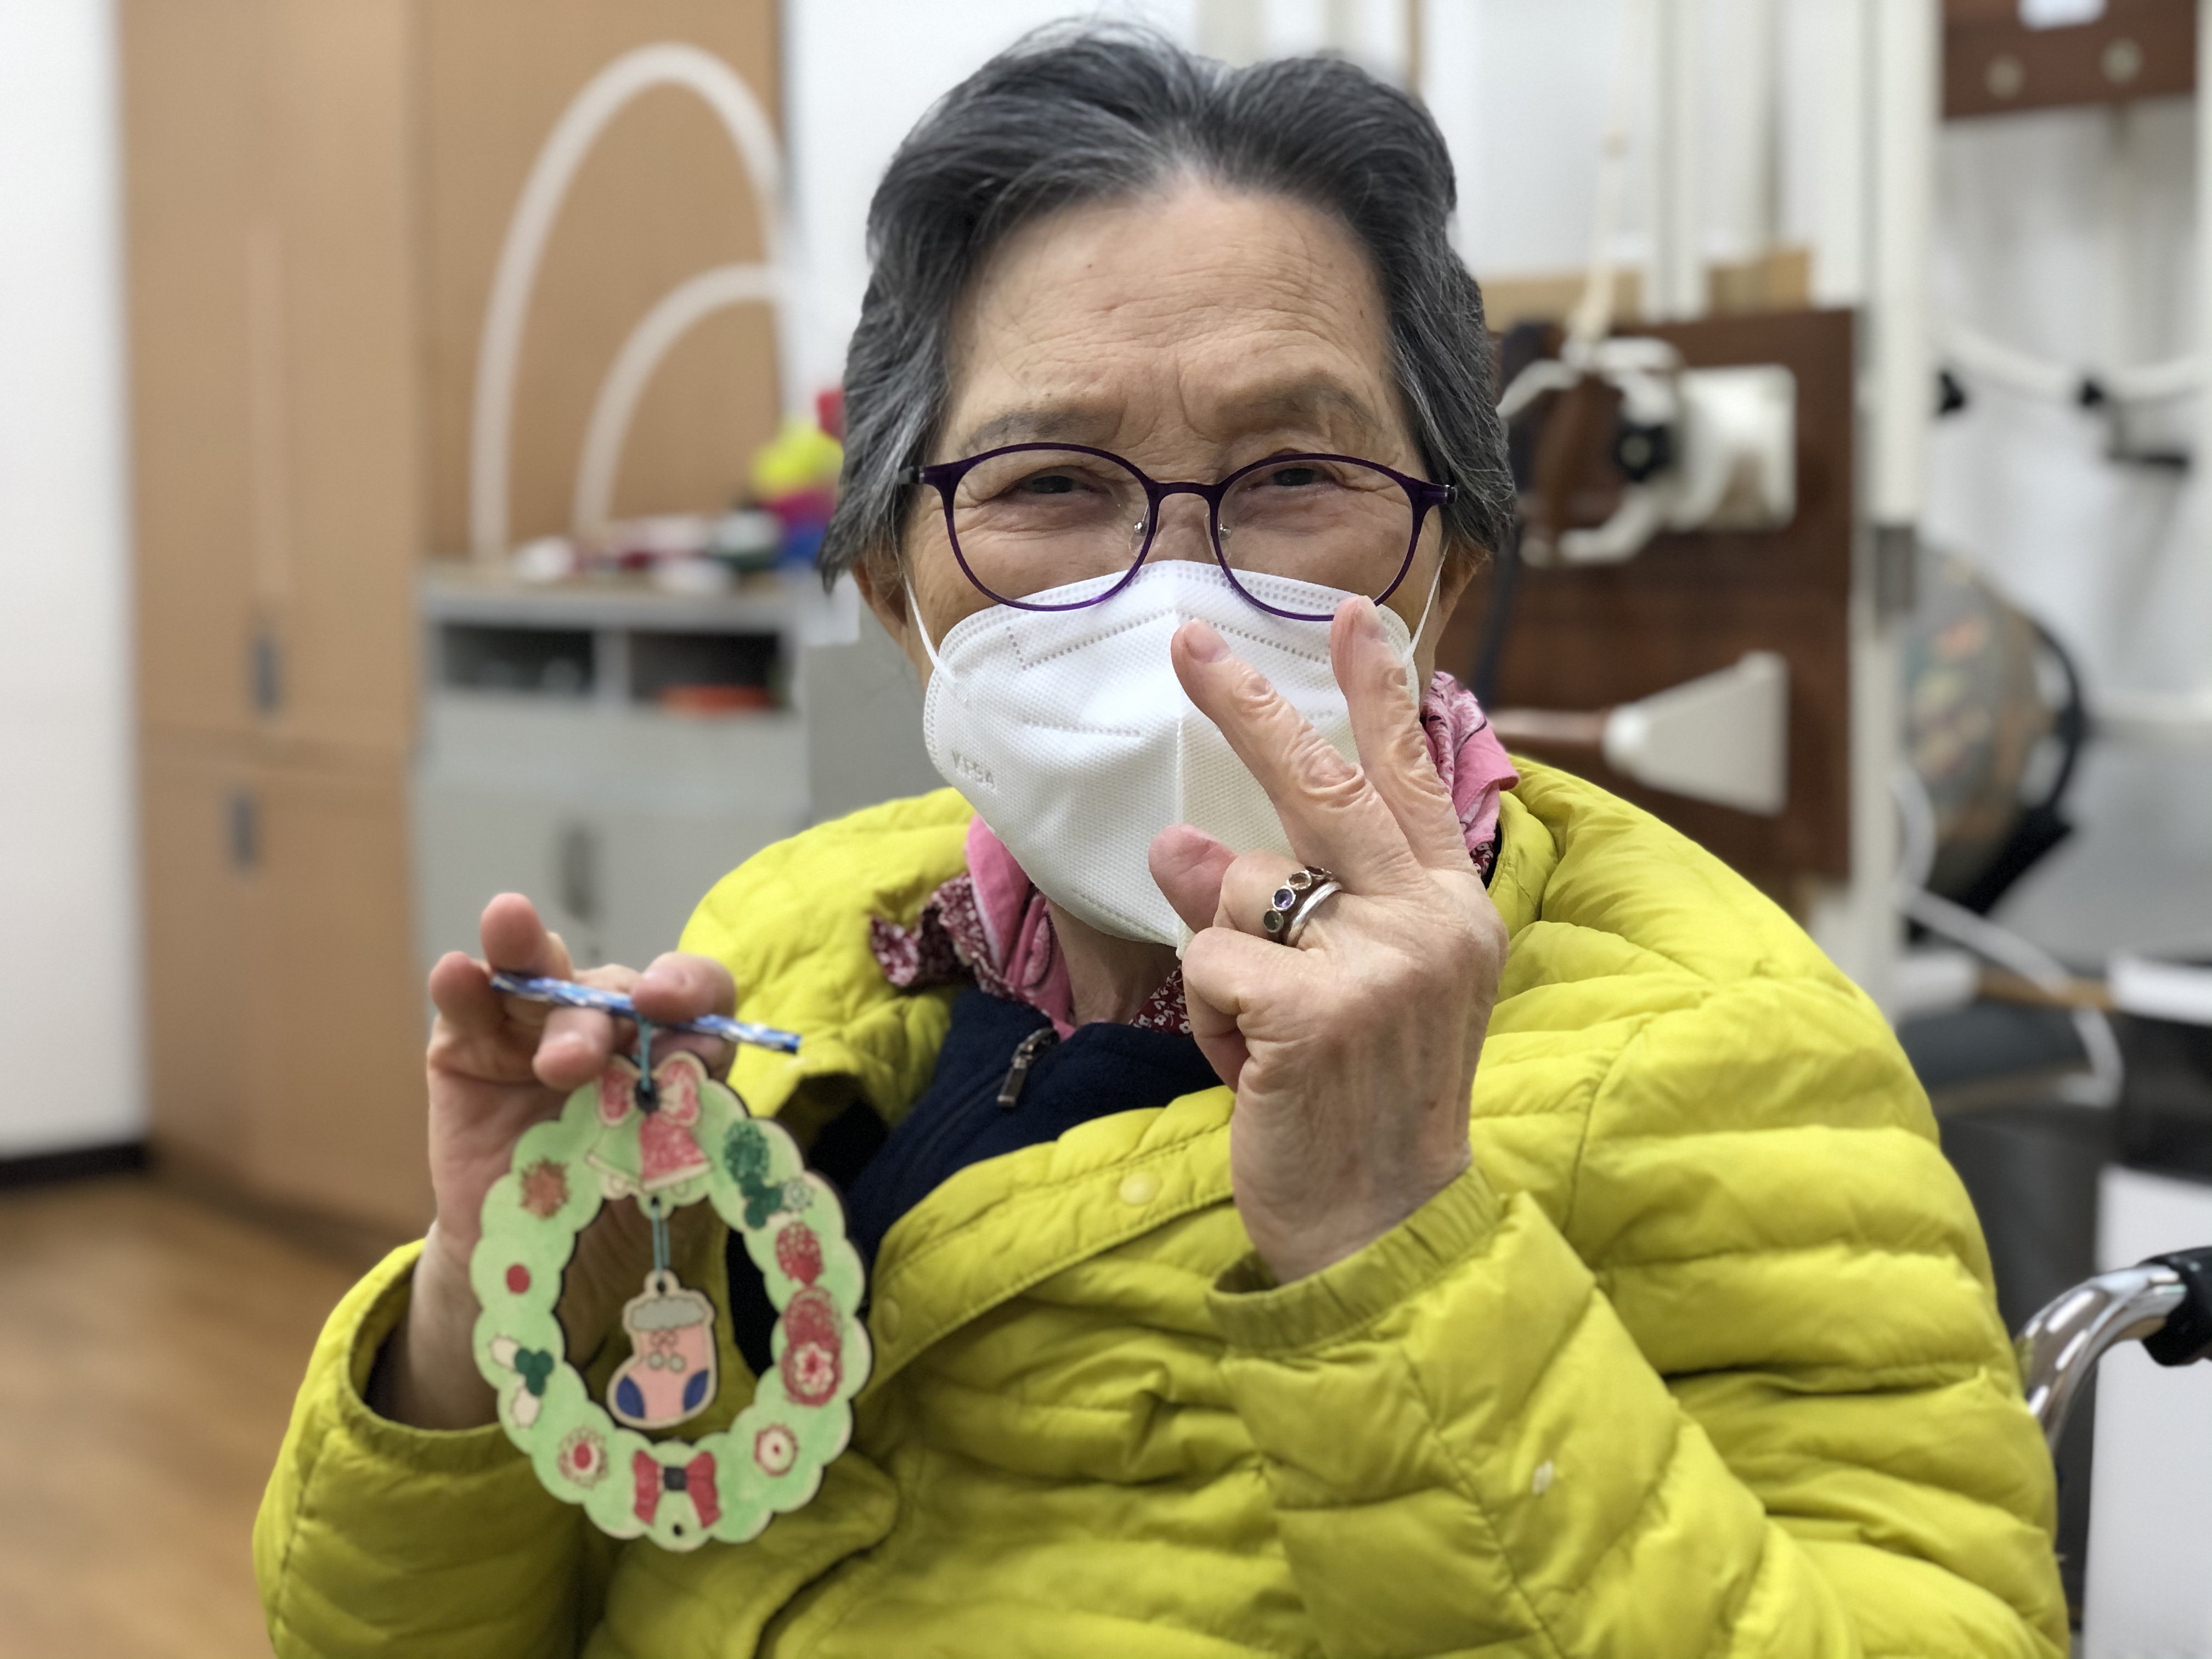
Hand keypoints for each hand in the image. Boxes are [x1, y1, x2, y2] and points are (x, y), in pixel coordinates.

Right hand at [372, 894, 735, 1428]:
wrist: (533, 1267)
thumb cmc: (616, 1219)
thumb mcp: (664, 1179)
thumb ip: (688, 1114)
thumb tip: (707, 1046)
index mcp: (672, 1047)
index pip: (697, 993)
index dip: (688, 986)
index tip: (667, 1002)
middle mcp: (611, 1025)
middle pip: (611, 988)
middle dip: (593, 1016)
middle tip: (571, 1065)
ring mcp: (537, 1028)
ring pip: (540, 973)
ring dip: (526, 954)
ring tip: (508, 925)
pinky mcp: (472, 1044)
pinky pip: (469, 1005)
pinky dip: (463, 985)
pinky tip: (456, 973)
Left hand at [1148, 599, 1506, 1283]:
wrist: (1383, 1226)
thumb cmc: (1358, 1100)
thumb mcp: (1340, 989)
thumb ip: (1284, 907)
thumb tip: (1179, 839)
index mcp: (1451, 909)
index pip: (1407, 778)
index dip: (1378, 692)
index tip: (1353, 614)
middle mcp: (1430, 922)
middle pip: (1322, 785)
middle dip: (1248, 706)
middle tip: (1188, 646)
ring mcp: (1381, 962)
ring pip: (1240, 890)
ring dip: (1223, 963)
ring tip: (1266, 1034)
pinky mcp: (1319, 1008)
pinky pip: (1212, 960)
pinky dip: (1212, 1016)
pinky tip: (1252, 1066)